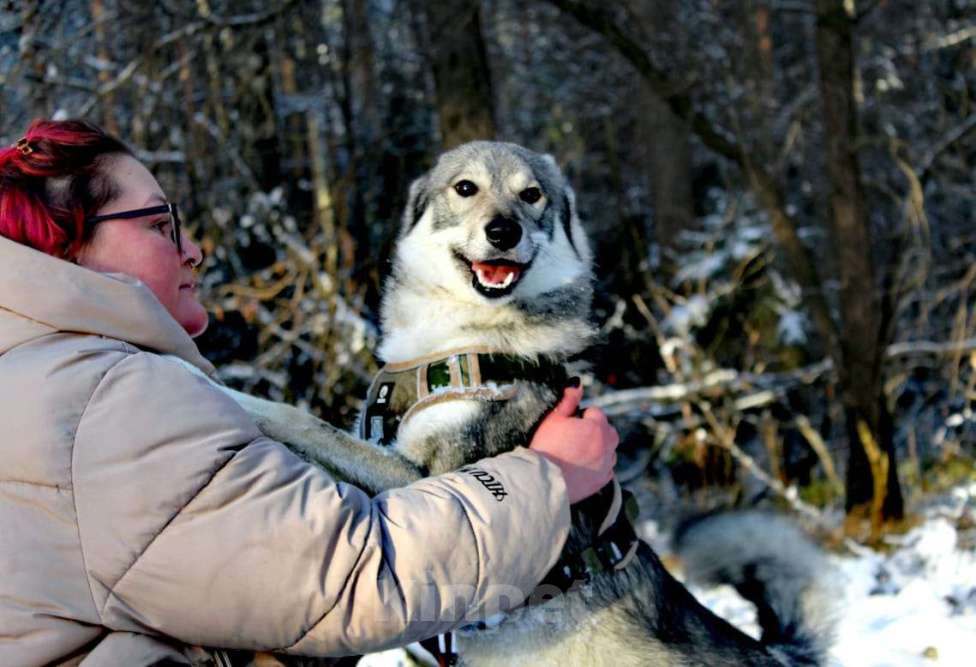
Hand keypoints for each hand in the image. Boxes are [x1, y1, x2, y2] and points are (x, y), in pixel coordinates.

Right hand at [529, 382, 618, 503]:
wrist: (541, 482)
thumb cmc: (545, 447)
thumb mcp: (553, 418)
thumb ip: (568, 399)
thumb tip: (577, 384)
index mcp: (597, 427)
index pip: (595, 412)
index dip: (580, 417)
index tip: (568, 425)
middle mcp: (607, 446)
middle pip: (607, 431)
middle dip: (594, 431)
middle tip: (573, 438)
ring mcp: (606, 465)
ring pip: (608, 450)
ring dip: (598, 448)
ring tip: (576, 453)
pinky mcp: (601, 482)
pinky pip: (606, 469)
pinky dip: (598, 466)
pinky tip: (581, 466)